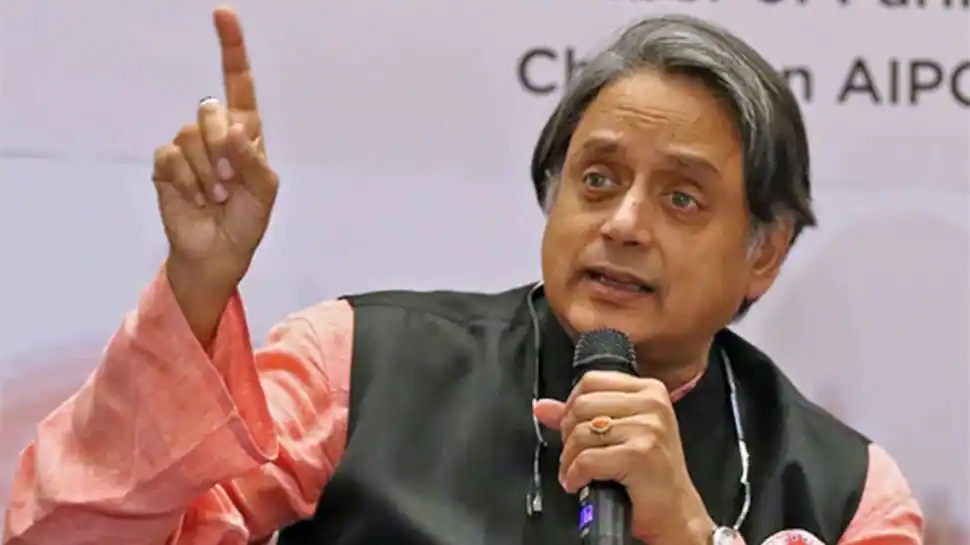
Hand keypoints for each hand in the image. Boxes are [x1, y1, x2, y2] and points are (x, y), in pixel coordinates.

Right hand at [151, 7, 276, 291]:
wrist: (218, 252)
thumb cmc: (247, 221)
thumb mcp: (265, 192)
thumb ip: (254, 159)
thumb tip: (234, 129)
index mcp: (246, 133)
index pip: (238, 83)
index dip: (231, 48)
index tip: (223, 14)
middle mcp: (216, 133)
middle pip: (212, 110)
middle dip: (225, 150)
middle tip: (232, 184)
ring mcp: (188, 147)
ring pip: (191, 136)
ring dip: (209, 174)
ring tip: (217, 197)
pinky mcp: (165, 164)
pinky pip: (172, 157)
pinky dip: (188, 183)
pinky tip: (196, 199)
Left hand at [533, 371, 714, 544]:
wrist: (675, 512)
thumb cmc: (649, 473)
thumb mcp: (619, 434)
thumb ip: (581, 416)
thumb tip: (542, 407)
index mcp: (649, 390)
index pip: (591, 380)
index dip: (571, 405)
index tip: (573, 427)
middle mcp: (653, 403)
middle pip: (582, 404)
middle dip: (568, 434)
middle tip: (573, 455)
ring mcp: (648, 428)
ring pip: (581, 433)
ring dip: (569, 459)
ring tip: (575, 472)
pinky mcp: (640, 454)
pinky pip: (587, 459)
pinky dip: (575, 475)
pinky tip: (579, 483)